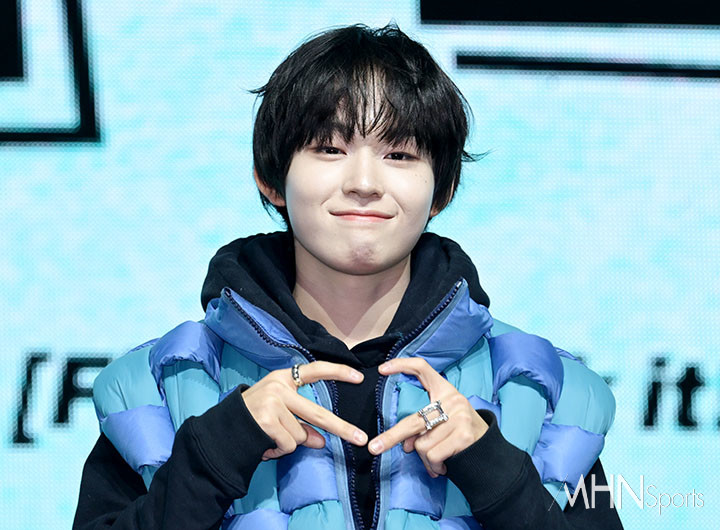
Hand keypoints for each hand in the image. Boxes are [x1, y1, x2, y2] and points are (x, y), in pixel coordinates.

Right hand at [242, 361, 367, 459]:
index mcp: (283, 378)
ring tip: (269, 437)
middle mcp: (279, 387)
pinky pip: (288, 444)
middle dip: (341, 428)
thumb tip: (321, 440)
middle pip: (318, 413)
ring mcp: (272, 402)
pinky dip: (279, 450)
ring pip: (300, 435)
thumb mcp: (279, 414)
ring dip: (288, 443)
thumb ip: (302, 424)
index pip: (315, 370)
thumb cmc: (253, 418)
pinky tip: (265, 443)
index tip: (359, 377)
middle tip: (360, 438)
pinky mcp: (267, 420)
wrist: (221, 429)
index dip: (338, 372)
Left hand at [367, 357, 488, 476]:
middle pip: (414, 420)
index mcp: (445, 390)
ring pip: (422, 445)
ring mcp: (459, 417)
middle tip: (374, 447)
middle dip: (392, 437)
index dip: (402, 365)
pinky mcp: (463, 436)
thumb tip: (407, 445)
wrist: (489, 451)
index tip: (382, 369)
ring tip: (436, 460)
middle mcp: (453, 400)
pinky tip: (442, 465)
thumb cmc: (459, 433)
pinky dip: (434, 465)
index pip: (422, 368)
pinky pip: (433, 456)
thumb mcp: (443, 421)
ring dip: (425, 459)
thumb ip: (422, 427)